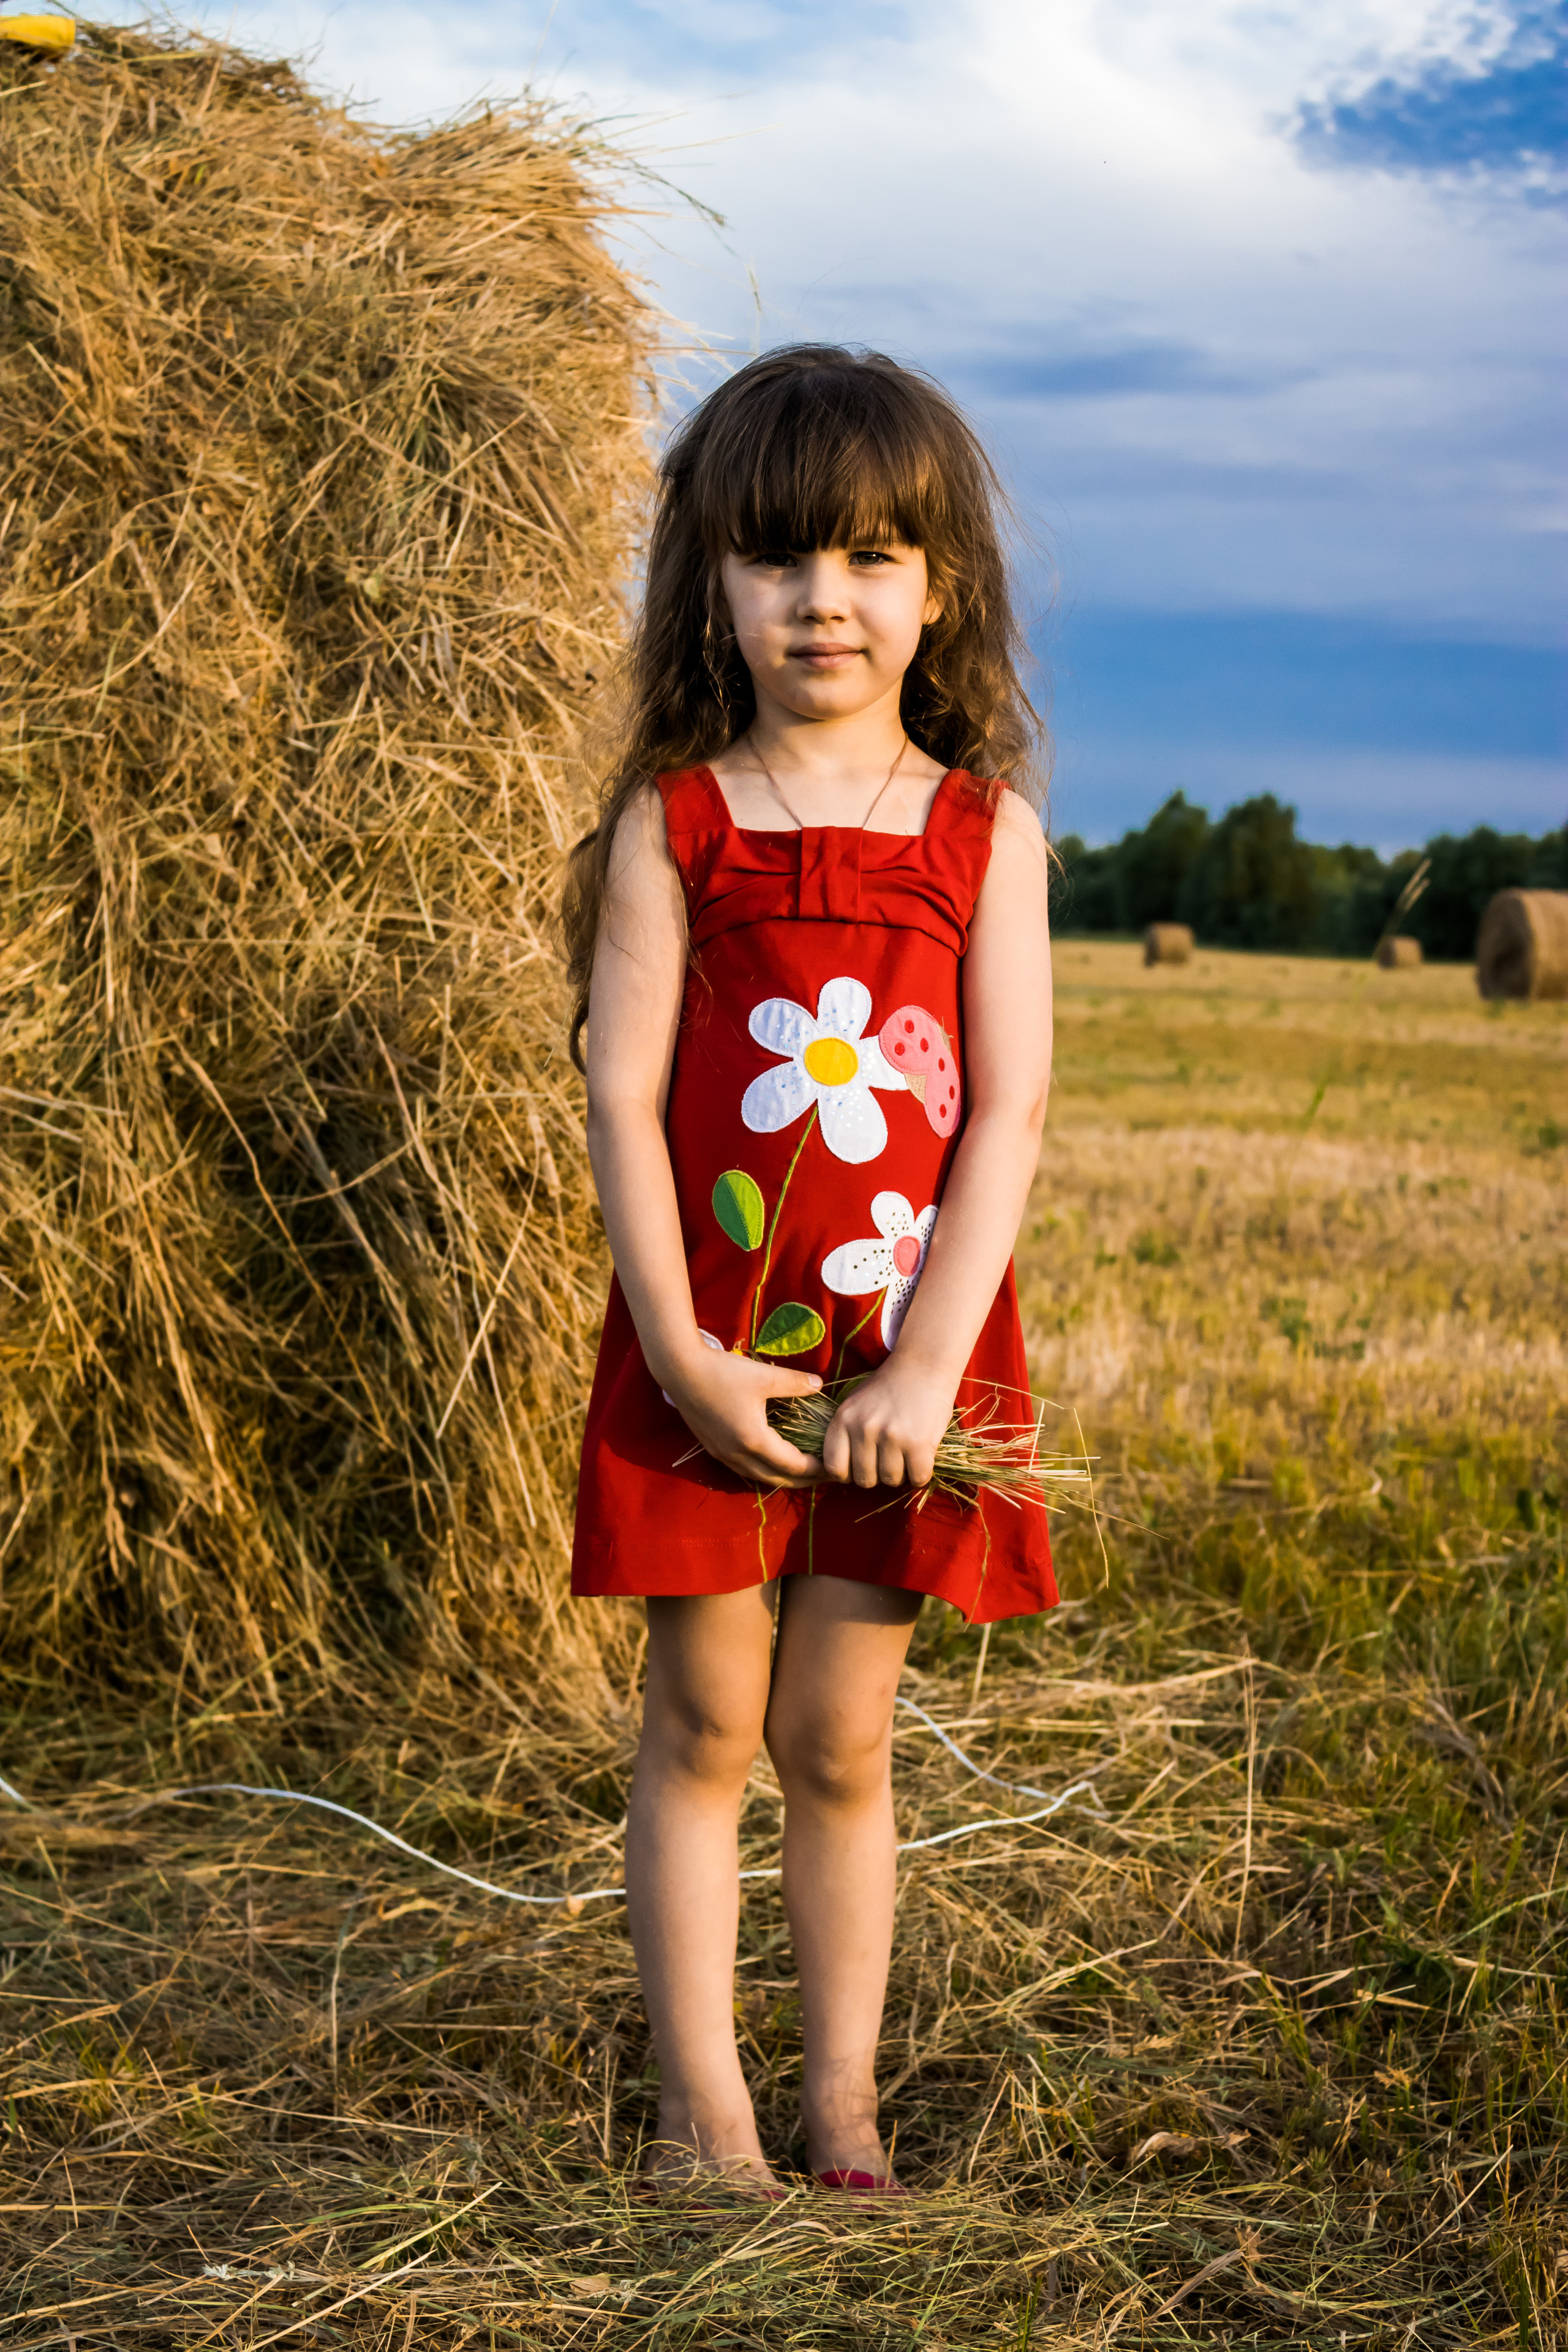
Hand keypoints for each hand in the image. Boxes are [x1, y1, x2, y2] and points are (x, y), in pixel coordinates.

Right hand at [659, 1338, 822, 1487]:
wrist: (680, 1370)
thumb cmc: (722, 1372)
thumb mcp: (764, 1376)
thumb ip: (795, 1383)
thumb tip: (820, 1385)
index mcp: (754, 1441)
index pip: (793, 1465)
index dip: (816, 1469)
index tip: (834, 1467)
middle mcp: (738, 1455)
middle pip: (777, 1479)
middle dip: (803, 1481)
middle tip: (825, 1475)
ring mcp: (723, 1454)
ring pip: (759, 1477)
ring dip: (783, 1477)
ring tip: (802, 1471)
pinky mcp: (714, 1448)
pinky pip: (745, 1469)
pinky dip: (764, 1470)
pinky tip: (772, 1460)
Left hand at [820, 1355, 956, 1489]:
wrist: (924, 1365)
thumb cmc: (888, 1388)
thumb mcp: (855, 1404)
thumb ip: (845, 1433)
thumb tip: (839, 1474)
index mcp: (843, 1418)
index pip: (835, 1468)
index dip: (849, 1474)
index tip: (862, 1467)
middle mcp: (863, 1428)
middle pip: (864, 1480)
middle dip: (878, 1474)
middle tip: (889, 1458)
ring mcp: (890, 1436)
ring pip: (891, 1481)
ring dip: (901, 1474)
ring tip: (906, 1453)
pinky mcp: (918, 1443)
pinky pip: (917, 1478)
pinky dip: (921, 1474)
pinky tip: (922, 1457)